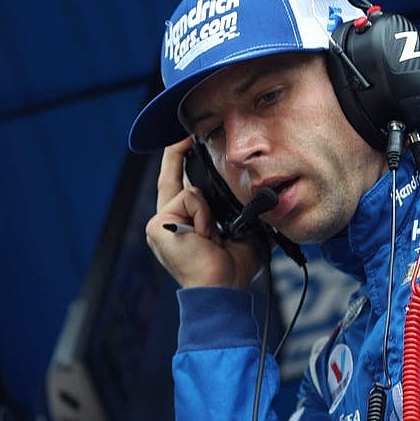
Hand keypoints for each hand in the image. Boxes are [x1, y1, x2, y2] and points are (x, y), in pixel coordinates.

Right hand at [144, 137, 261, 288]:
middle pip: (171, 176)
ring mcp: (159, 224)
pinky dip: (204, 216)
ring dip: (210, 211)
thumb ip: (240, 214)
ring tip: (214, 237)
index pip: (180, 185)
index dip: (181, 160)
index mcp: (184, 224)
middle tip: (187, 130)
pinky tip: (206, 237)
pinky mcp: (158, 226)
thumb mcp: (241, 233)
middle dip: (177, 150)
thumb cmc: (233, 269)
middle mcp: (167, 221)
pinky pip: (189, 199)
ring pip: (190, 190)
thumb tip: (261, 199)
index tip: (190, 139)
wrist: (223, 290)